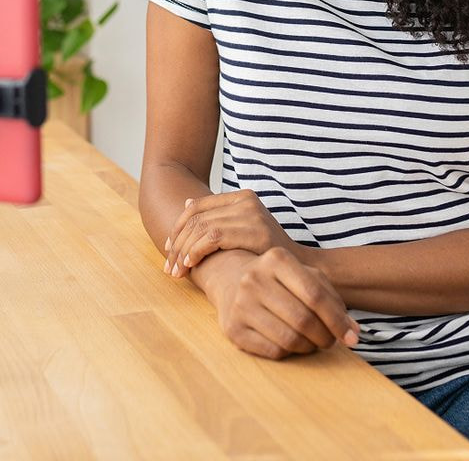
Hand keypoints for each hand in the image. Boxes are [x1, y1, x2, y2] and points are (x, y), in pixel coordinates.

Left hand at [164, 190, 297, 276]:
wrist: (300, 269)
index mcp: (242, 197)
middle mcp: (246, 201)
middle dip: (177, 243)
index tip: (168, 249)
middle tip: (169, 267)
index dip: (177, 228)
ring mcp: (251, 214)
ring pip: (201, 228)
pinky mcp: (254, 231)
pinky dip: (197, 251)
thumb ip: (219, 217)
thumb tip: (187, 202)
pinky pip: (213, 237)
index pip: (196, 207)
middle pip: (196, 218)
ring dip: (183, 251)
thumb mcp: (243, 230)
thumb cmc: (267, 254)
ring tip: (177, 271)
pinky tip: (191, 265)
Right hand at [206, 247, 359, 359]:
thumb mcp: (305, 276)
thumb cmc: (279, 280)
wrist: (231, 279)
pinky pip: (273, 351)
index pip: (316, 295)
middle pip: (303, 319)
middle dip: (325, 337)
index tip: (353, 337)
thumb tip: (353, 331)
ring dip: (308, 347)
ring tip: (312, 342)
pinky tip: (291, 344)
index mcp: (276, 259)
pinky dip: (289, 353)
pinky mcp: (232, 329)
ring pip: (289, 339)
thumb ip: (331, 299)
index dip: (338, 320)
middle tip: (330, 341)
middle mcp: (254, 278)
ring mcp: (240, 304)